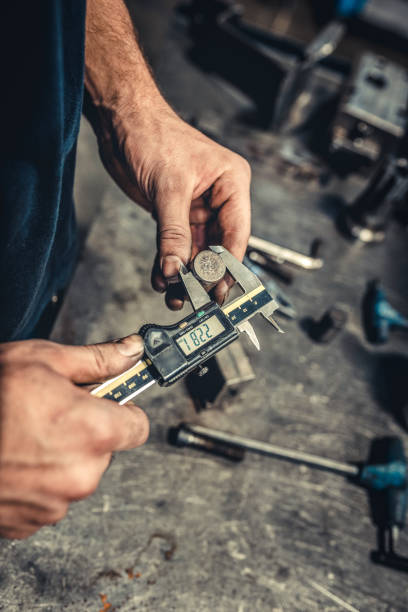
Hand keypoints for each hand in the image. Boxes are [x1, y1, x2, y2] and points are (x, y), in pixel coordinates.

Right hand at [0, 335, 147, 538]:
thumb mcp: (43, 360)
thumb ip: (97, 359)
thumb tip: (130, 350)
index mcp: (95, 432)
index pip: (138, 426)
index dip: (124, 409)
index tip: (109, 402)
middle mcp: (82, 474)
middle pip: (104, 449)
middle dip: (85, 430)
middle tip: (51, 412)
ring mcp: (56, 503)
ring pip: (75, 473)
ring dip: (59, 456)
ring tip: (24, 435)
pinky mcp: (30, 523)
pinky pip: (49, 497)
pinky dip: (37, 480)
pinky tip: (13, 458)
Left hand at [96, 104, 250, 308]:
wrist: (121, 120)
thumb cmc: (153, 135)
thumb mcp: (168, 188)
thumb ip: (173, 233)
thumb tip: (176, 270)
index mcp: (231, 184)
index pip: (236, 234)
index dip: (228, 266)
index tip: (218, 291)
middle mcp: (218, 198)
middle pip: (218, 248)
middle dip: (204, 275)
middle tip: (194, 299)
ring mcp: (196, 208)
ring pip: (196, 251)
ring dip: (184, 274)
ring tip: (174, 295)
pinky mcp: (175, 213)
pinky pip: (176, 245)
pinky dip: (168, 263)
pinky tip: (161, 278)